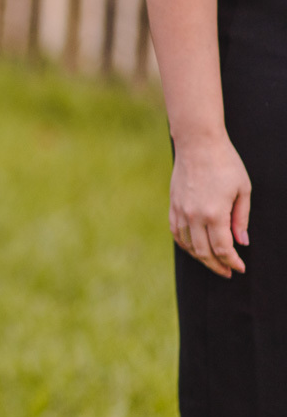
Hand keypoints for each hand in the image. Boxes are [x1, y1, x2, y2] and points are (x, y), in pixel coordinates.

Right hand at [169, 136, 250, 277]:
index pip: (223, 248)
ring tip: (213, 262)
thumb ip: (241, 219)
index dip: (232, 262)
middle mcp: (194, 216)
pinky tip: (195, 247)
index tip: (240, 268)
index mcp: (214, 213)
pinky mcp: (173, 206)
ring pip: (188, 245)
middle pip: (203, 252)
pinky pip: (176, 233)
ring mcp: (180, 212)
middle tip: (228, 272)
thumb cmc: (225, 163)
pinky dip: (186, 244)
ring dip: (201, 257)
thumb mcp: (243, 190)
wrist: (198, 144)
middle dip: (217, 265)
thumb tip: (242, 242)